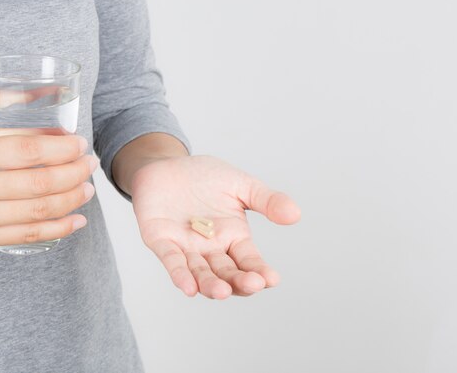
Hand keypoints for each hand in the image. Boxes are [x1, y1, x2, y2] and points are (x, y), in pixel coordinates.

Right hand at [0, 135, 97, 255]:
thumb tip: (49, 140)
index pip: (26, 150)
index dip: (60, 148)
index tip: (79, 143)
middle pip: (38, 182)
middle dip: (73, 173)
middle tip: (89, 164)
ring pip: (38, 211)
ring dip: (71, 199)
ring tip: (87, 189)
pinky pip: (28, 236)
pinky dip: (58, 229)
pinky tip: (76, 220)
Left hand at [131, 155, 300, 298]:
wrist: (167, 164)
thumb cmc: (204, 177)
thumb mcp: (241, 184)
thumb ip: (266, 200)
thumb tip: (295, 214)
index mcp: (233, 238)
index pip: (249, 261)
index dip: (260, 272)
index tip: (272, 279)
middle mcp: (211, 249)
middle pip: (226, 273)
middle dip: (239, 281)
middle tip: (252, 284)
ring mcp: (185, 247)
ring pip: (200, 273)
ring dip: (210, 285)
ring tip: (221, 292)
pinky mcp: (161, 241)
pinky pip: (171, 260)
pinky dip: (179, 274)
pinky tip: (188, 287)